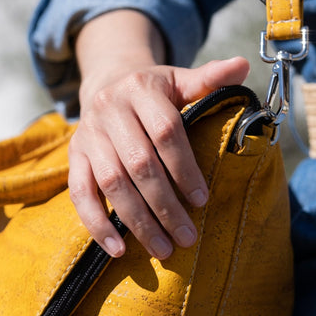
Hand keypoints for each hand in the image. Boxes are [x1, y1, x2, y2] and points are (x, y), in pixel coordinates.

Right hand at [69, 10, 249, 258]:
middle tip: (187, 238)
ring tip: (162, 249)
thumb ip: (209, 78)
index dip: (184, 168)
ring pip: (111, 183)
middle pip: (138, 164)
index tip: (202, 200)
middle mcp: (108, 109)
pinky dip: (97, 223)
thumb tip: (243, 65)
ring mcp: (87, 135)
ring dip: (137, 221)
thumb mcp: (180, 79)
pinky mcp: (72, 156)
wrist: (107, 85)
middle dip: (164, 205)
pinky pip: (80, 193)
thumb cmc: (155, 91)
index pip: (165, 132)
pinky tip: (118, 248)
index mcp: (140, 89)